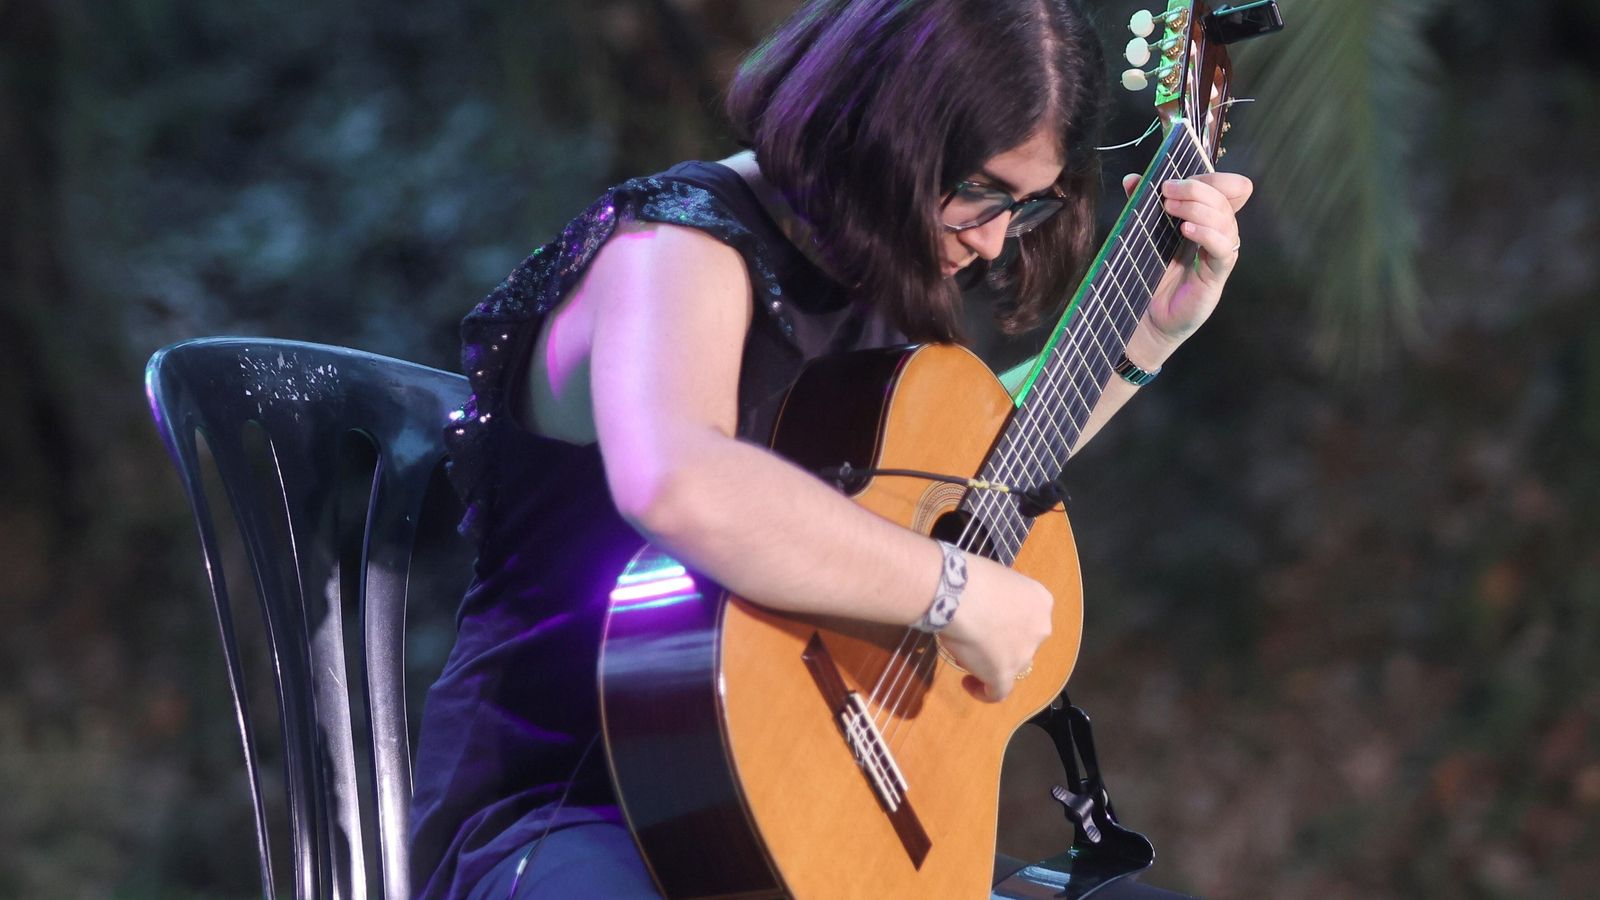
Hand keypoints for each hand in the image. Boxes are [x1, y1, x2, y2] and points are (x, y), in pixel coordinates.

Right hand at [937, 554, 1052, 701]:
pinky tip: (969, 683)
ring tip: (964, 651)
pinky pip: (998, 692)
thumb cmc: (971, 576)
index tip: (989, 618)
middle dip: (1003, 641)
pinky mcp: (1003, 674)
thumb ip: (1000, 596)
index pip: (1029, 616)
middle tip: (976, 633)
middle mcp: (1040, 628)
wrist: (958, 594)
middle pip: (1023, 642)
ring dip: (992, 662)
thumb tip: (985, 605)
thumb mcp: (996, 578)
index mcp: (1041, 601)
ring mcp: (1024, 654)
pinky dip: (984, 691)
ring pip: (1011, 665)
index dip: (1010, 620)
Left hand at [1120, 171, 1253, 358]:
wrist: (1144, 319)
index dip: (1210, 177)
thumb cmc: (1147, 276)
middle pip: (1224, 199)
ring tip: (1170, 208)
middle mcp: (1216, 234)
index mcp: (1205, 221)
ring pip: (1225, 220)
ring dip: (1198, 207)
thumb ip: (1141, 205)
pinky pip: (1222, 248)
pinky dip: (1206, 234)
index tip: (1175, 177)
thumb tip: (1132, 178)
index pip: (1224, 189)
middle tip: (1167, 190)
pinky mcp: (1216, 274)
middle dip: (1196, 188)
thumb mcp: (1144, 235)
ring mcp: (1219, 254)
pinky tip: (1186, 230)